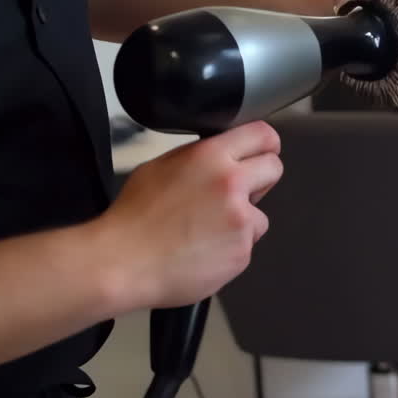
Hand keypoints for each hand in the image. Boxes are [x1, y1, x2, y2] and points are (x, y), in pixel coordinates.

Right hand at [91, 121, 283, 311]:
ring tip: (204, 230)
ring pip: (259, 214)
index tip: (266, 149)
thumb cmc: (133, 219)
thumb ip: (199, 157)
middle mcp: (230, 184)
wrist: (123, 262)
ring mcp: (240, 219)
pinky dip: (230, 249)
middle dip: (260, 179)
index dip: (266, 143)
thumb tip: (221, 154)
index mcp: (210, 157)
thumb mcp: (160, 166)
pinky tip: (202, 249)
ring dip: (242, 222)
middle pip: (274, 168)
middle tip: (238, 192)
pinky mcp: (242, 251)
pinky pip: (246, 244)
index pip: (262, 134)